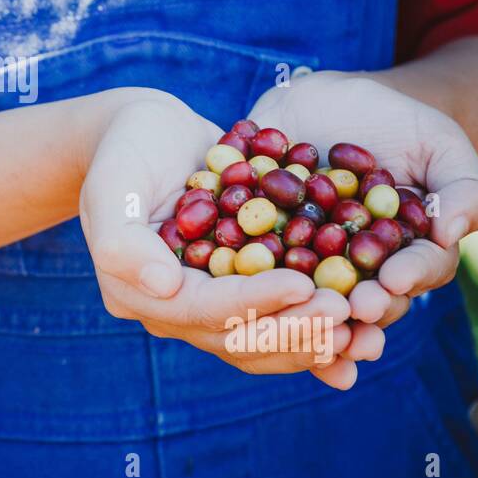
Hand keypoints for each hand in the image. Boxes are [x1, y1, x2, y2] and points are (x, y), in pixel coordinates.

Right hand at [78, 93, 359, 389]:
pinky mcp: (239, 291)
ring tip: (364, 335)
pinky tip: (362, 344)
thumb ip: (121, 239)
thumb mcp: (113, 182)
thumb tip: (165, 286)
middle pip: (239, 337)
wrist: (144, 133)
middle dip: (295, 328)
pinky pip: (281, 321)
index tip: (303, 285)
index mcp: (137, 293)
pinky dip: (318, 335)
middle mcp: (173, 311)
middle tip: (345, 311)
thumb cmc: (125, 148)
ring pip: (265, 341)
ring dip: (314, 342)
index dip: (254, 302)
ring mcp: (208, 306)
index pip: (203, 309)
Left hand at [249, 71, 477, 336]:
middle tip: (351, 307)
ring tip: (297, 311)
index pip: (415, 272)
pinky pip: (245, 263)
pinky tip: (232, 284)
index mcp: (404, 255)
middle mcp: (354, 271)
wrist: (326, 100)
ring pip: (302, 295)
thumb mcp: (438, 143)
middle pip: (360, 298)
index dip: (406, 277)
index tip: (395, 280)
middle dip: (355, 307)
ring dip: (300, 308)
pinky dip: (238, 275)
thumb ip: (462, 187)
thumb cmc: (395, 122)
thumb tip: (453, 232)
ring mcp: (302, 263)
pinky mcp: (254, 245)